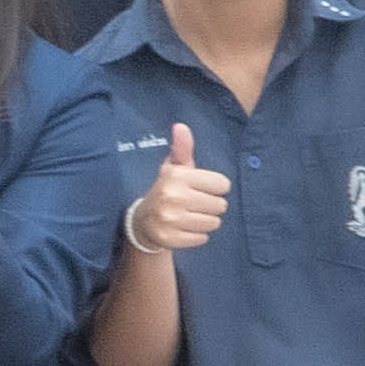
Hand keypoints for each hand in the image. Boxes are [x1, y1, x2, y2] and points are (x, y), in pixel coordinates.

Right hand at [128, 118, 225, 256]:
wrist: (142, 221)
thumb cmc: (167, 190)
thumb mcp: (173, 168)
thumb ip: (182, 149)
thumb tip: (180, 126)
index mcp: (178, 177)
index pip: (222, 184)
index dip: (214, 187)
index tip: (200, 188)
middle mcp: (174, 197)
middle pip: (221, 205)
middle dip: (211, 206)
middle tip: (194, 204)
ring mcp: (171, 220)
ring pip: (214, 223)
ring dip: (205, 221)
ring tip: (190, 216)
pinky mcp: (170, 238)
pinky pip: (203, 238)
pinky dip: (197, 235)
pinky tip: (184, 228)